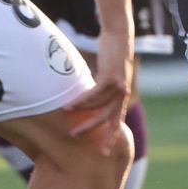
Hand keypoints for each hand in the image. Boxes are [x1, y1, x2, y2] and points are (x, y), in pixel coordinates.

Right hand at [64, 32, 133, 153]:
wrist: (120, 37)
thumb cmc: (111, 56)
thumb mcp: (107, 76)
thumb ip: (100, 89)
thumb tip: (85, 99)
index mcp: (122, 97)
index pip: (117, 121)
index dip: (111, 137)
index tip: (103, 151)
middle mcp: (123, 95)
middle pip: (108, 119)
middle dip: (91, 129)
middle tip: (75, 136)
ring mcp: (118, 87)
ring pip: (98, 106)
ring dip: (80, 111)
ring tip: (64, 113)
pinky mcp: (112, 78)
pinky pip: (94, 94)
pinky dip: (81, 100)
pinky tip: (70, 104)